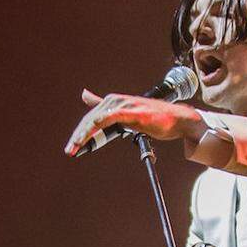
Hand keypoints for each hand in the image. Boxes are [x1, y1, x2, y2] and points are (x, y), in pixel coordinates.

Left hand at [64, 89, 206, 155]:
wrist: (177, 119)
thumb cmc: (154, 119)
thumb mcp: (126, 114)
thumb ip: (105, 107)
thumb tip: (85, 95)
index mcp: (113, 102)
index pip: (90, 118)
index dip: (79, 133)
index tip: (71, 148)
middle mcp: (116, 100)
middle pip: (90, 119)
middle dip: (78, 136)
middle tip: (69, 151)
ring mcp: (124, 105)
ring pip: (96, 119)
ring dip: (83, 134)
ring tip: (75, 148)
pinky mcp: (133, 112)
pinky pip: (110, 118)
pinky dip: (97, 127)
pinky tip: (89, 136)